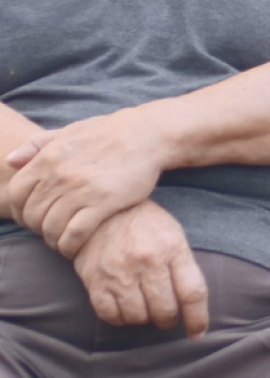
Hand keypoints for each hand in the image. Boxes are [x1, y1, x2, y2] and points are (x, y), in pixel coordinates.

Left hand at [8, 108, 165, 256]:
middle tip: (51, 231)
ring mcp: (81, 189)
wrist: (147, 134)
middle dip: (38, 228)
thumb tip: (10, 160)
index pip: (17, 194)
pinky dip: (69, 245)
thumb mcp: (70, 131)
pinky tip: (74, 246)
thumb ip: (38, 144)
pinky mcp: (104, 202)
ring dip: (53, 240)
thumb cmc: (108, 132)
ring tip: (62, 241)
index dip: (20, 210)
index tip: (33, 217)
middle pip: (33, 215)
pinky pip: (75, 234)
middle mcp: (60, 175)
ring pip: (51, 227)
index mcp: (49, 157)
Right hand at [73, 200, 208, 338]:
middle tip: (166, 315)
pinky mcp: (95, 281)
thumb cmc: (147, 225)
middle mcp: (147, 262)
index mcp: (173, 248)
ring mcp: (120, 272)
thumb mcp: (174, 235)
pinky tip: (124, 307)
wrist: (104, 211)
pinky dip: (120, 318)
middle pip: (165, 310)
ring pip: (138, 317)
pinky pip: (111, 316)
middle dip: (168, 319)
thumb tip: (193, 305)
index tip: (198, 333)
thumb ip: (184, 267)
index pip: (192, 292)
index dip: (198, 318)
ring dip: (144, 319)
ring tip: (144, 307)